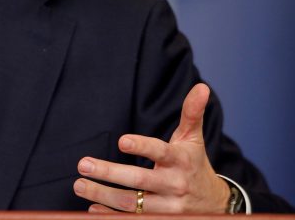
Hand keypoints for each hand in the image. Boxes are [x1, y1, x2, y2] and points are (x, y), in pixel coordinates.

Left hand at [73, 83, 230, 213]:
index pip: (160, 152)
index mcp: (181, 161)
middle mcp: (174, 185)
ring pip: (131, 204)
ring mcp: (167, 208)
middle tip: (83, 164)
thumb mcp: (194, 139)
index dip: (142, 147)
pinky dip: (110, 215)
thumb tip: (201, 87)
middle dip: (109, 173)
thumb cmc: (195, 165)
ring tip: (79, 185)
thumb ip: (192, 113)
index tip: (121, 141)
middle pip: (138, 180)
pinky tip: (92, 208)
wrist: (215, 205)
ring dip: (102, 195)